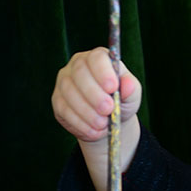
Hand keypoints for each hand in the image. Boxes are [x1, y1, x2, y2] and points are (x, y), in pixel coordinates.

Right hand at [51, 48, 141, 190]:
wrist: (110, 124)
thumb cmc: (124, 104)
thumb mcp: (133, 98)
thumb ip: (131, 89)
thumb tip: (127, 83)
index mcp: (98, 60)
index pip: (96, 58)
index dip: (103, 72)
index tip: (113, 88)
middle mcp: (76, 68)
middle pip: (79, 77)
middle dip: (94, 96)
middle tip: (109, 113)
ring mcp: (63, 86)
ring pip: (68, 96)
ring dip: (86, 114)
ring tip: (103, 127)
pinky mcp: (57, 104)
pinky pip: (62, 113)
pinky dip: (78, 124)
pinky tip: (92, 132)